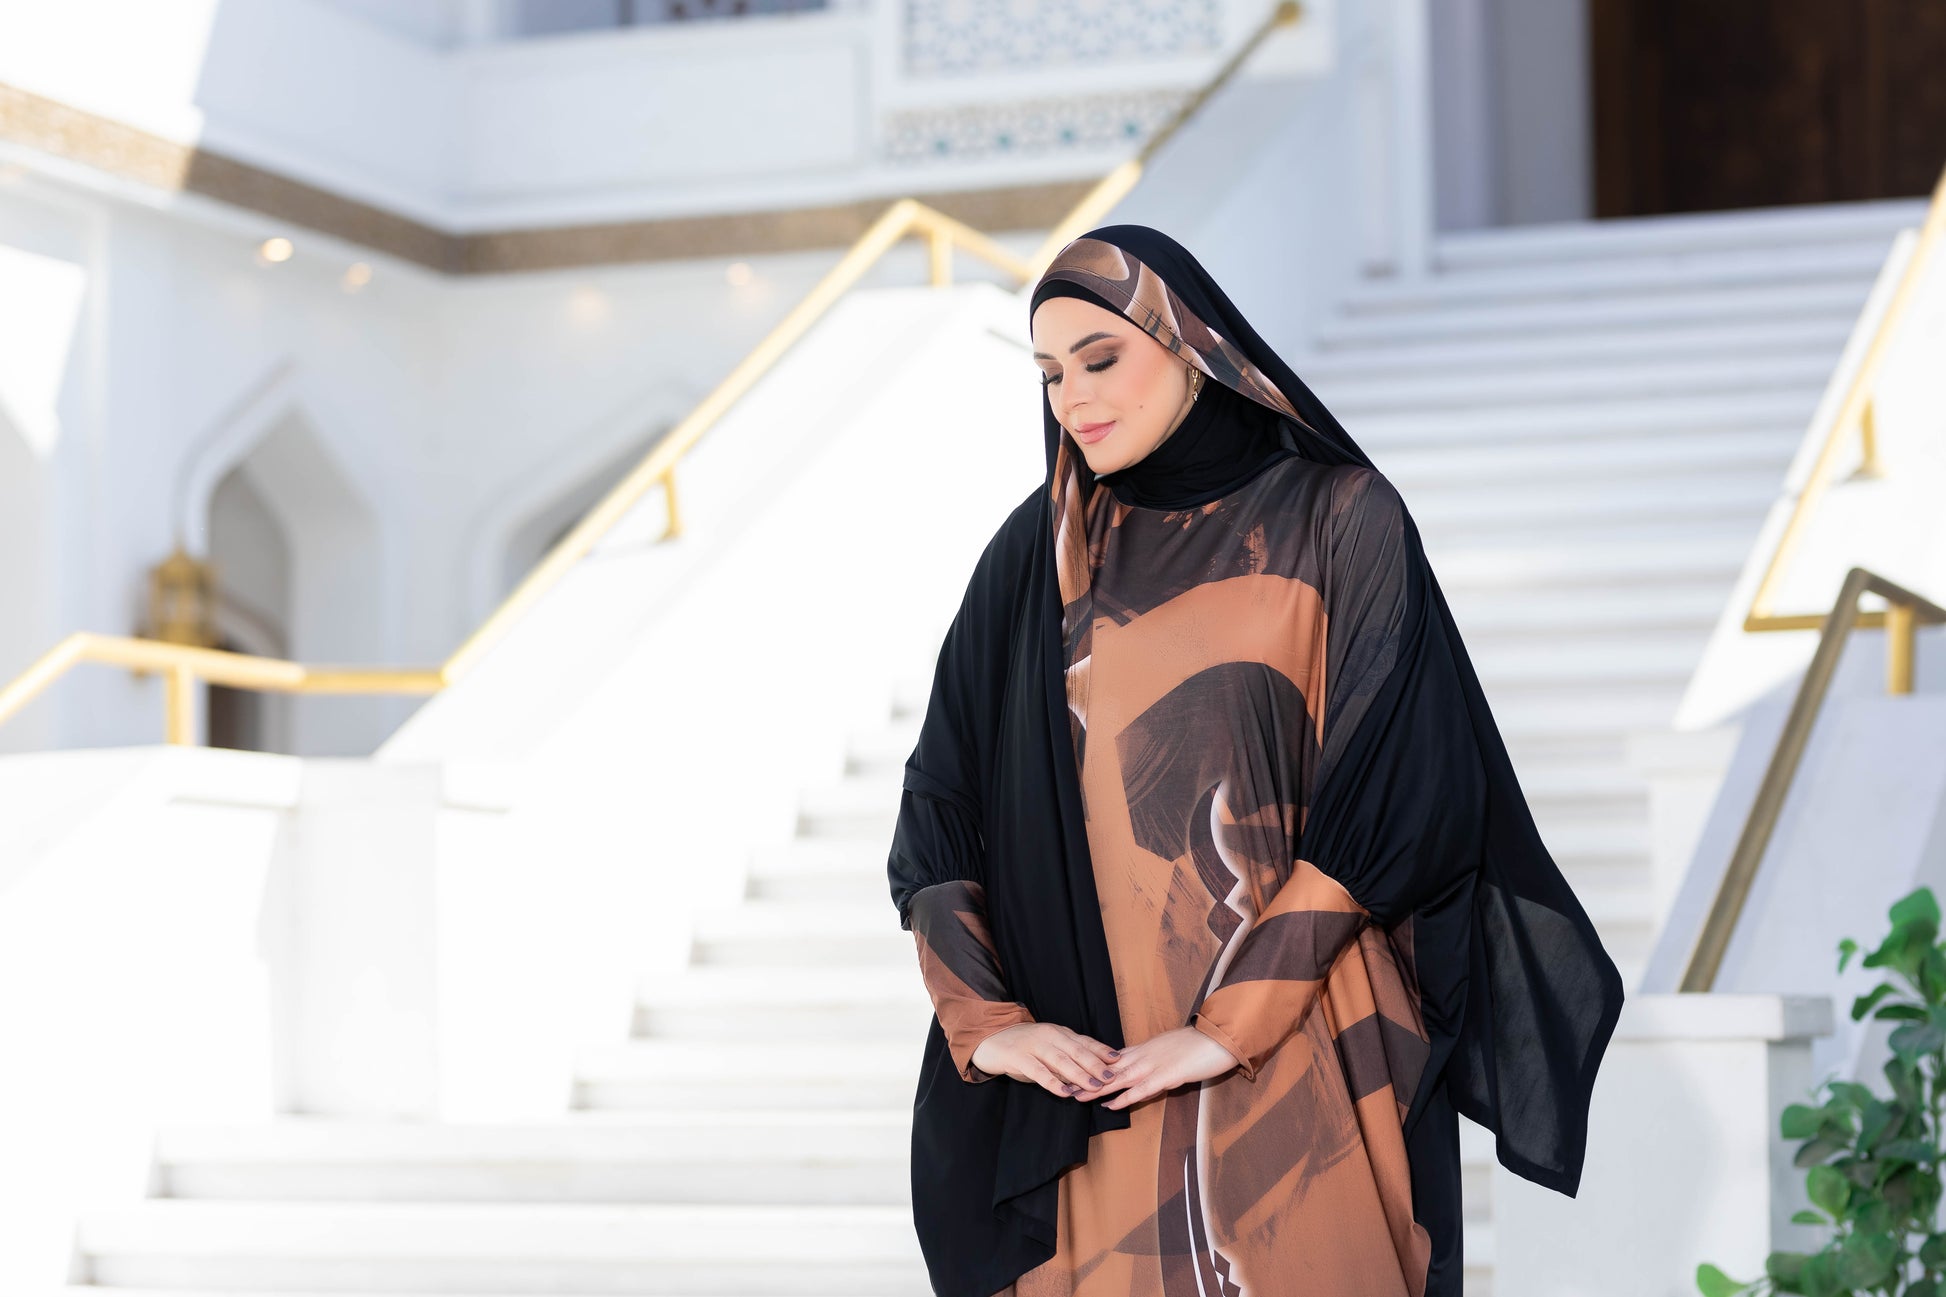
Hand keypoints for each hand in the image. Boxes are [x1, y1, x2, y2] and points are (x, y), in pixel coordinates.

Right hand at [969, 1022, 1122, 1098]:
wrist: (990, 1039)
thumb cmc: (1025, 1046)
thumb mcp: (1048, 1046)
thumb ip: (1067, 1057)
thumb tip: (1093, 1072)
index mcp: (1058, 1033)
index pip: (1084, 1041)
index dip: (1101, 1050)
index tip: (1119, 1060)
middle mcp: (1048, 1036)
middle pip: (1076, 1050)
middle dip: (1096, 1064)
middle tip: (1112, 1077)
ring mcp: (1033, 1046)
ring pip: (1060, 1060)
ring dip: (1079, 1074)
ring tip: (1095, 1086)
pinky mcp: (1018, 1057)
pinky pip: (1038, 1071)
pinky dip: (1053, 1082)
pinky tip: (1064, 1092)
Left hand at [1085, 1026, 1241, 1109]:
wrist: (1220, 1038)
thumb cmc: (1200, 1045)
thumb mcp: (1171, 1048)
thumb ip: (1156, 1058)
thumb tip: (1146, 1069)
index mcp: (1146, 1047)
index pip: (1113, 1057)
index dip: (1093, 1065)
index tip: (1074, 1069)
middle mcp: (1145, 1054)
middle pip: (1109, 1067)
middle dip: (1086, 1076)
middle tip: (1065, 1084)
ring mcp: (1154, 1064)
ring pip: (1118, 1078)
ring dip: (1097, 1088)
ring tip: (1077, 1096)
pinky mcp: (1167, 1076)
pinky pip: (1140, 1089)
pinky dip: (1123, 1098)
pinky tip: (1108, 1105)